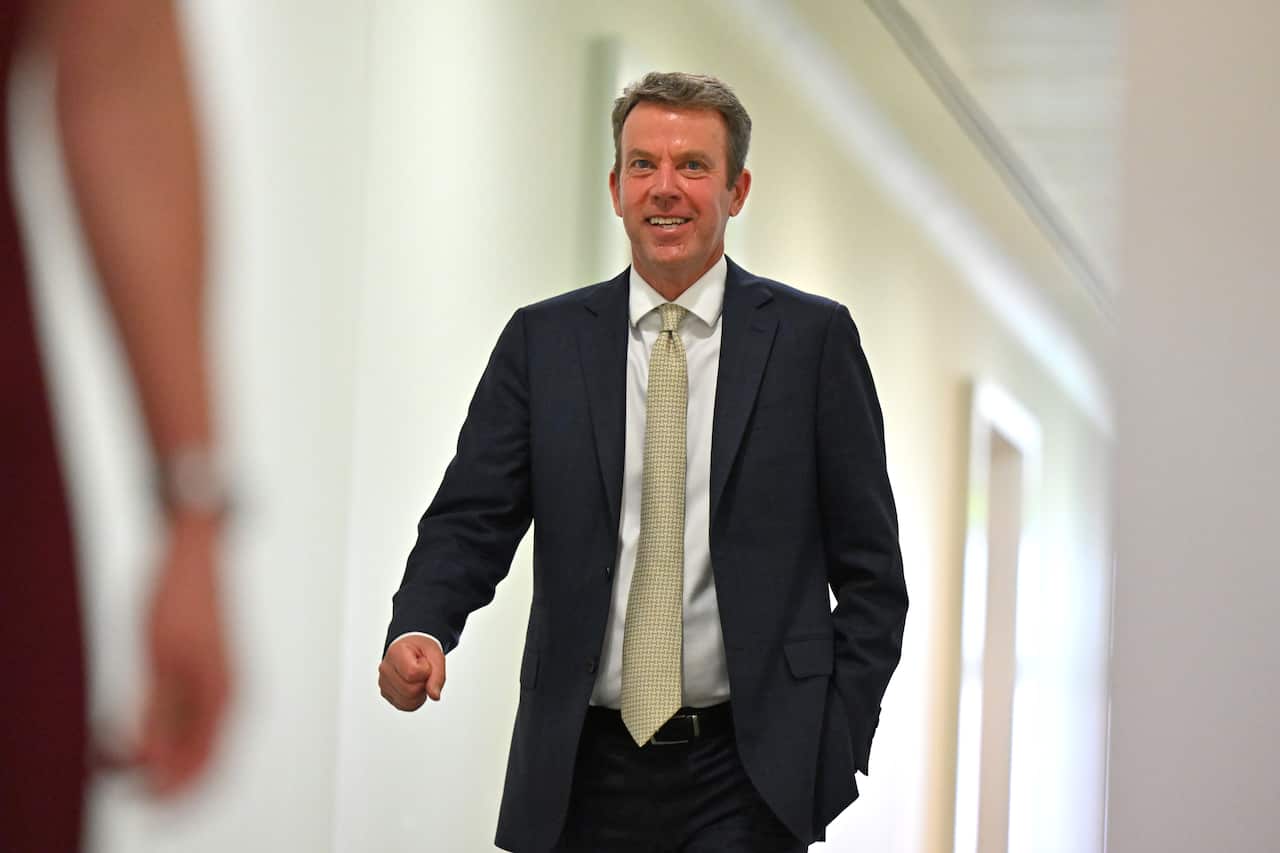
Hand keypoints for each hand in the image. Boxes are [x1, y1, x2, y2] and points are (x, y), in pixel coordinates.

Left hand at [136, 511, 230, 795]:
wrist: (194, 554)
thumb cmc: (181, 597)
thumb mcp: (159, 660)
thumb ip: (157, 715)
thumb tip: (150, 762)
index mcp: (224, 696)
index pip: (204, 765)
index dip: (171, 791)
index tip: (139, 798)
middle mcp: (227, 696)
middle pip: (198, 756)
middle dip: (158, 773)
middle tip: (115, 771)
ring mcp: (217, 684)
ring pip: (189, 738)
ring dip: (154, 752)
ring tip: (114, 747)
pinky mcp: (204, 672)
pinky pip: (184, 717)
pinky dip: (157, 729)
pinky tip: (131, 723)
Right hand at [378, 635, 445, 710]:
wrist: (410, 649)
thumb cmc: (421, 649)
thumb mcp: (435, 655)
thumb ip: (438, 676)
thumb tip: (434, 696)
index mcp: (395, 652)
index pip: (413, 673)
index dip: (426, 671)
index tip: (424, 662)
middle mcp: (385, 668)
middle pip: (410, 691)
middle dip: (423, 684)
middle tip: (422, 671)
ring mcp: (383, 683)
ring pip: (407, 701)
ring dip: (419, 693)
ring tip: (417, 678)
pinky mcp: (386, 694)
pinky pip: (404, 706)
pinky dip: (414, 700)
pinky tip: (414, 686)